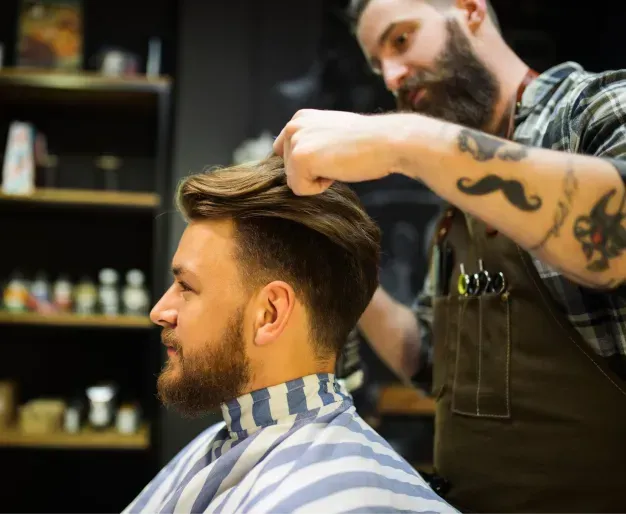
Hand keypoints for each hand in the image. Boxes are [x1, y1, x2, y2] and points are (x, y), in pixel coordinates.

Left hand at [273, 109, 398, 195]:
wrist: (387, 141)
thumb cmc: (368, 142)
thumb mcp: (333, 133)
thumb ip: (313, 141)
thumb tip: (301, 163)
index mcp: (300, 118)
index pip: (286, 154)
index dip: (310, 164)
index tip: (333, 154)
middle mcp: (293, 126)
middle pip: (288, 169)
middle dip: (312, 172)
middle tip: (339, 158)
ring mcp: (294, 141)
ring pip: (294, 181)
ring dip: (317, 179)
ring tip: (339, 162)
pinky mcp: (299, 158)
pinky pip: (300, 190)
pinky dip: (319, 188)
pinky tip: (337, 169)